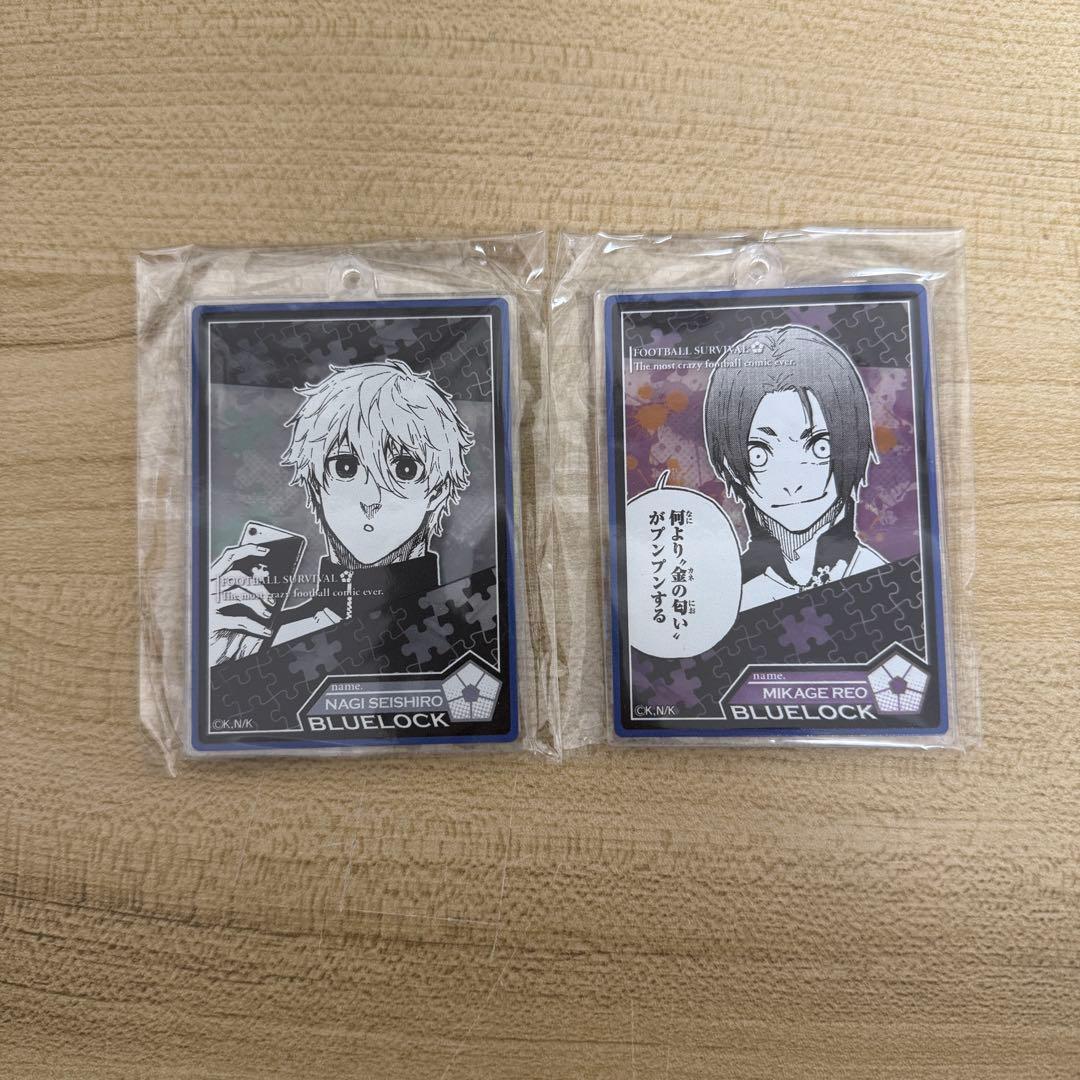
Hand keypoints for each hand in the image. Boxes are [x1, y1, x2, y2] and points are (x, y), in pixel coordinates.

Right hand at [208, 542, 275, 665]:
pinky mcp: (211, 622)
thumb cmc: (212, 622)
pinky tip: (265, 630)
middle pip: (237, 576)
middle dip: (258, 586)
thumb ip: (236, 588)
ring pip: (238, 595)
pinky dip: (256, 626)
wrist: (195, 649)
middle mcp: (206, 588)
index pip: (228, 557)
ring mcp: (207, 604)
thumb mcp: (222, 602)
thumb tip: (261, 580)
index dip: (247, 550)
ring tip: (268, 614)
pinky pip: (238, 620)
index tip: (265, 550)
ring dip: (258, 604)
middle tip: (270, 599)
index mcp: (210, 578)